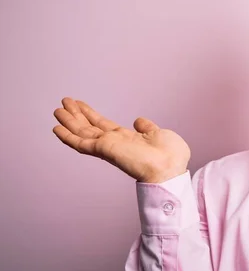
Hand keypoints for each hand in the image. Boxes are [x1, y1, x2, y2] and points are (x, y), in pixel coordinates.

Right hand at [53, 97, 189, 182]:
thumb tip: (139, 121)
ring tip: (57, 109)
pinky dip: (68, 137)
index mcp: (128, 139)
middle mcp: (116, 143)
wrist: (169, 168)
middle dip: (77, 115)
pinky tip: (57, 128)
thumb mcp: (159, 134)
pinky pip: (81, 144)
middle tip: (64, 102)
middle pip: (90, 127)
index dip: (92, 115)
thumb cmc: (170, 156)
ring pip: (83, 133)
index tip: (81, 106)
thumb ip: (147, 128)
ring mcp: (109, 147)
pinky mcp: (104, 150)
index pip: (104, 125)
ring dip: (69, 121)